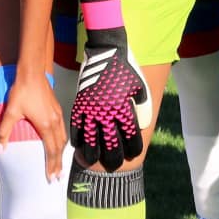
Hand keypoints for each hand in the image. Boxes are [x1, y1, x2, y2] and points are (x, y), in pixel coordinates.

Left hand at [0, 66, 68, 178]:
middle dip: (58, 163)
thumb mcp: (10, 112)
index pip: (51, 151)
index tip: (51, 177)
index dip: (51, 165)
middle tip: (57, 177)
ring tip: (59, 163)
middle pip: (59, 147)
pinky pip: (62, 130)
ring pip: (63, 138)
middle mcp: (55, 121)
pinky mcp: (57, 108)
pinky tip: (57, 142)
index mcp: (46, 125)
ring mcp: (58, 114)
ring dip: (61, 153)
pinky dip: (61, 141)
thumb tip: (0, 151)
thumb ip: (4, 132)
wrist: (32, 72)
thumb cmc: (21, 91)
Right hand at [69, 24, 149, 171]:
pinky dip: (77, 137)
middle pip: (110, 144)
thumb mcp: (140, 89)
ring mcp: (92, 110)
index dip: (132, 148)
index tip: (132, 155)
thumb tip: (140, 125)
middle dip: (113, 158)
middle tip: (113, 166)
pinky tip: (77, 146)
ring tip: (90, 163)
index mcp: (124, 110)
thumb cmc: (126, 70)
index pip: (130, 137)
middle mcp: (108, 114)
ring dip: (91, 153)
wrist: (106, 53)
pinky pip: (76, 125)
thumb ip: (142, 109)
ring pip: (90, 139)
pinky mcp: (80, 104)